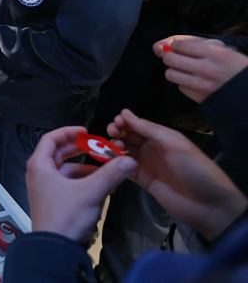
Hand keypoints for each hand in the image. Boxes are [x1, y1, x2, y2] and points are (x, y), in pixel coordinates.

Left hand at [28, 126, 136, 241]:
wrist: (54, 248)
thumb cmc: (67, 214)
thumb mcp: (91, 192)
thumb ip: (110, 173)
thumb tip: (130, 160)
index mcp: (40, 165)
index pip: (51, 139)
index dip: (69, 132)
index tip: (87, 132)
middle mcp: (38, 174)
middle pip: (59, 154)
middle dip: (81, 150)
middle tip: (100, 148)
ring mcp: (44, 189)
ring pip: (66, 171)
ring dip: (86, 169)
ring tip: (108, 170)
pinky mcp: (52, 202)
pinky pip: (68, 185)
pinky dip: (83, 183)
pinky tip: (103, 187)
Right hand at [107, 109, 247, 240]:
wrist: (208, 204)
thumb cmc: (194, 168)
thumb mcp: (174, 144)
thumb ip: (149, 129)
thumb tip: (125, 113)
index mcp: (163, 137)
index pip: (139, 124)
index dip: (126, 121)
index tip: (115, 121)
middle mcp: (153, 148)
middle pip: (130, 136)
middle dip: (118, 131)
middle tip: (111, 132)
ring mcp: (147, 164)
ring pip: (125, 150)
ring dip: (115, 145)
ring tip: (110, 145)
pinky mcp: (142, 180)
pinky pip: (124, 168)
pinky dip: (115, 162)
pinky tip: (108, 159)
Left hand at [153, 36, 247, 102]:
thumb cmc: (238, 68)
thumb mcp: (225, 51)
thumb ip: (201, 46)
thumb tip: (174, 44)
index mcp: (213, 53)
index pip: (180, 45)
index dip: (176, 45)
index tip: (178, 47)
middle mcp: (205, 68)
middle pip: (170, 59)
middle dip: (170, 57)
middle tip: (176, 58)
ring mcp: (201, 85)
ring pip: (170, 74)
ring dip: (174, 71)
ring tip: (183, 71)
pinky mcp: (199, 97)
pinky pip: (181, 87)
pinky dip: (184, 84)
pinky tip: (194, 82)